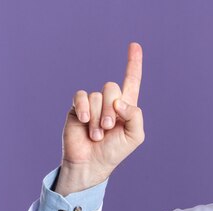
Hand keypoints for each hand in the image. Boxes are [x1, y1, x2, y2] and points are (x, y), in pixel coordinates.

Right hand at [56, 43, 143, 195]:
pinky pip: (81, 96)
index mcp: (126, 107)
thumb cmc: (114, 152)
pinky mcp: (77, 107)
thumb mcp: (135, 136)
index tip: (135, 45)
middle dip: (112, 110)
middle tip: (109, 128)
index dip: (133, 64)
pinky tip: (86, 122)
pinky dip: (86, 109)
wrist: (92, 164)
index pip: (131, 81)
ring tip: (97, 134)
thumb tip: (120, 101)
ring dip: (99, 117)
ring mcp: (93, 104)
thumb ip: (135, 116)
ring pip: (97, 95)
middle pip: (112, 87)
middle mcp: (109, 102)